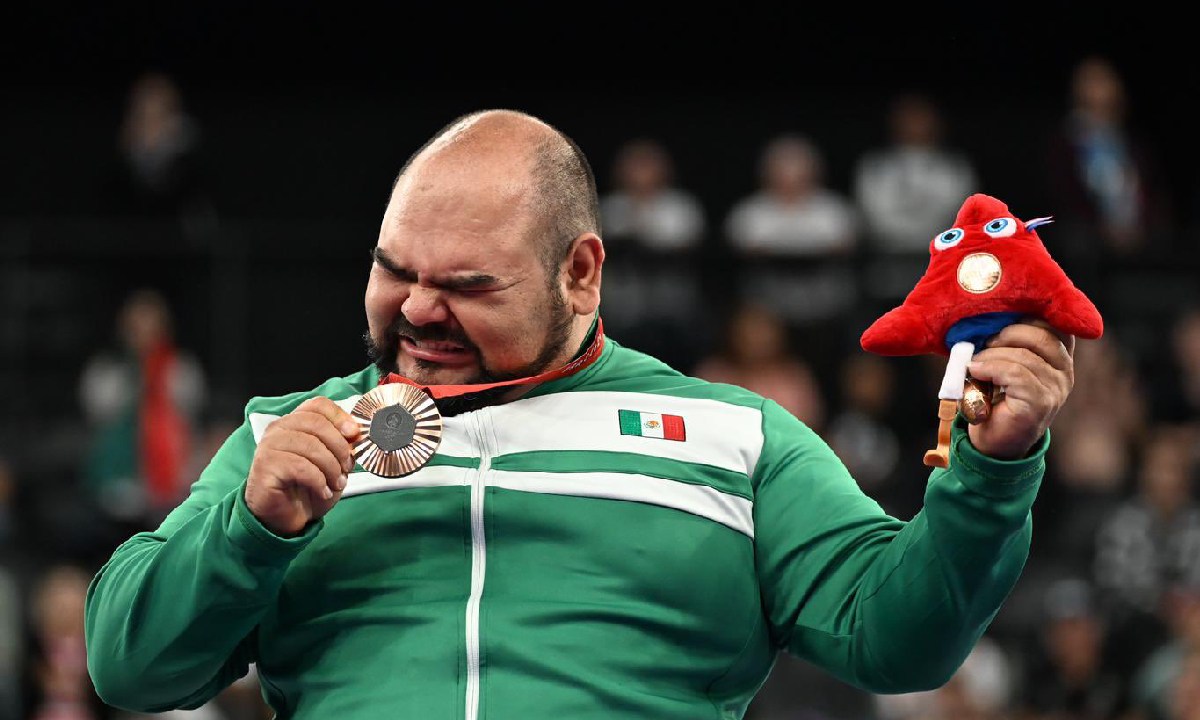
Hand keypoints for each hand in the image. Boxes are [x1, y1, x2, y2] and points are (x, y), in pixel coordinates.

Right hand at [245, 396, 359, 536]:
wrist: (287, 518)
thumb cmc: (307, 489)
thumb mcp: (332, 463)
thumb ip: (342, 445)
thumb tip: (355, 434)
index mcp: (294, 423)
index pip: (317, 405)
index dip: (339, 417)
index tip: (353, 434)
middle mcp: (278, 430)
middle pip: (317, 424)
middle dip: (339, 447)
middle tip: (347, 467)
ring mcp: (268, 447)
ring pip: (310, 446)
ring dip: (331, 468)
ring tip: (336, 483)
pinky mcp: (265, 467)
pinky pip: (300, 467)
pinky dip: (319, 481)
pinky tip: (323, 491)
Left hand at [965, 319, 1075, 459]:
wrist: (993, 441)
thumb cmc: (994, 398)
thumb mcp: (1003, 363)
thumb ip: (1006, 343)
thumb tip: (985, 318)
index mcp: (1058, 356)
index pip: (1055, 323)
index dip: (1027, 315)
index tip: (1000, 316)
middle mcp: (1064, 371)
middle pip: (1043, 334)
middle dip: (1007, 332)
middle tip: (984, 342)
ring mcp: (1056, 388)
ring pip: (1024, 356)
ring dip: (991, 355)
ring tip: (974, 363)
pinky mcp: (1041, 403)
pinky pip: (1016, 375)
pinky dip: (990, 368)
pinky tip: (975, 371)